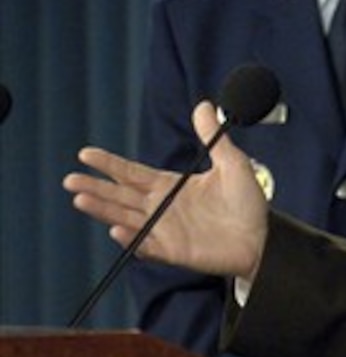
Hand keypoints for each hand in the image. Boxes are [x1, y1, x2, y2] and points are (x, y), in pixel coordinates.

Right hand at [63, 101, 268, 280]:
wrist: (263, 237)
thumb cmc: (247, 202)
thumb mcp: (232, 163)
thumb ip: (213, 137)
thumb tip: (204, 104)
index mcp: (171, 186)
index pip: (133, 172)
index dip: (110, 164)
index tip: (86, 154)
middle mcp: (162, 207)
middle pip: (121, 195)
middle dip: (96, 187)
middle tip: (70, 179)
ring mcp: (165, 230)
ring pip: (127, 218)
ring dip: (104, 210)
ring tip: (81, 199)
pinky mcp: (173, 251)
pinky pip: (147, 246)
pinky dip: (131, 239)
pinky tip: (116, 229)